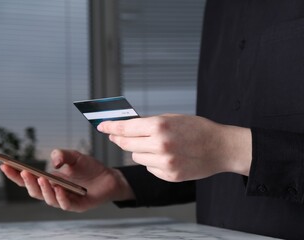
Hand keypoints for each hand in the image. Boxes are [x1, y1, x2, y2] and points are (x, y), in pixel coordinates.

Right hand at [0, 149, 134, 211]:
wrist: (109, 177)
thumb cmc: (90, 168)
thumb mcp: (75, 156)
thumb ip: (63, 155)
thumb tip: (54, 160)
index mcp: (50, 180)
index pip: (29, 179)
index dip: (15, 174)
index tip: (4, 164)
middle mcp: (54, 191)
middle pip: (34, 191)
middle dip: (27, 182)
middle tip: (23, 171)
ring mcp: (65, 199)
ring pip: (48, 198)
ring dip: (43, 189)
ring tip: (42, 178)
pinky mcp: (77, 205)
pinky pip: (66, 204)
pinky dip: (61, 197)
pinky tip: (59, 188)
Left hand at [97, 114, 251, 181]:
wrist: (220, 147)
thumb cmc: (197, 129)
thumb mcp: (171, 118)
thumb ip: (148, 123)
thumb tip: (126, 127)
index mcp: (160, 126)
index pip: (125, 128)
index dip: (110, 127)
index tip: (101, 126)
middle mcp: (160, 145)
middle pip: (125, 144)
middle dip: (119, 139)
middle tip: (116, 136)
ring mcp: (165, 163)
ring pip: (136, 157)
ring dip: (140, 150)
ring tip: (156, 145)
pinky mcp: (169, 175)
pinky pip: (148, 168)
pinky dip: (152, 162)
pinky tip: (166, 156)